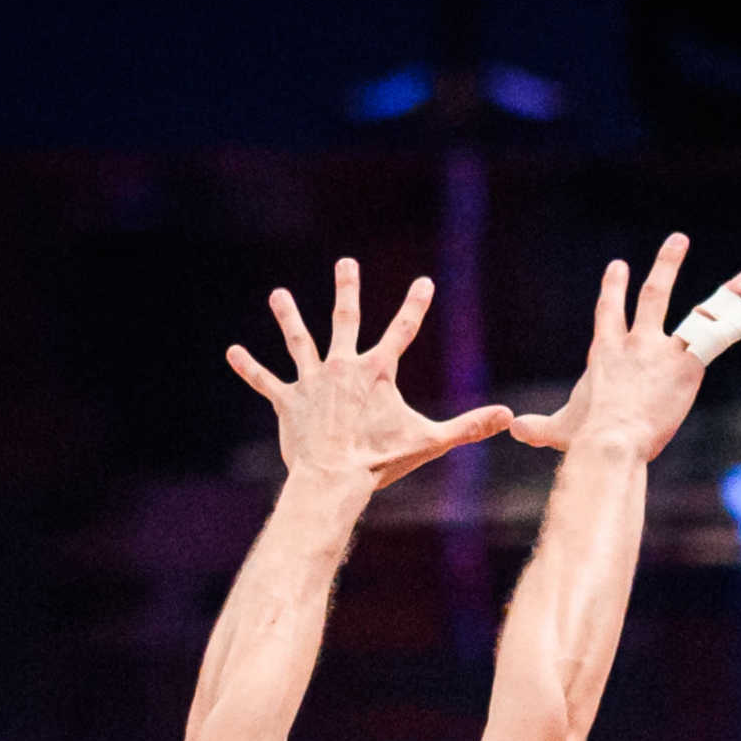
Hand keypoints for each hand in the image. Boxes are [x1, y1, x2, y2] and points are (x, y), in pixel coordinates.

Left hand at [226, 260, 512, 490]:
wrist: (333, 478)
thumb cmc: (381, 461)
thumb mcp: (430, 442)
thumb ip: (468, 426)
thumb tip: (508, 417)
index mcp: (376, 372)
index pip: (402, 331)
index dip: (416, 305)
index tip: (425, 282)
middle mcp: (341, 367)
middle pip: (345, 319)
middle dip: (347, 288)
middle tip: (346, 263)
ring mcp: (312, 381)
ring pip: (298, 341)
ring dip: (288, 317)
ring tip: (278, 295)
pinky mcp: (288, 401)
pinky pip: (265, 380)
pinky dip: (248, 367)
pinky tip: (232, 353)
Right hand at [512, 234, 740, 463]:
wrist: (611, 440)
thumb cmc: (583, 438)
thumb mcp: (556, 429)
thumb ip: (537, 427)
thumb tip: (513, 429)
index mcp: (607, 351)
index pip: (609, 312)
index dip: (613, 288)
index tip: (618, 267)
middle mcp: (636, 342)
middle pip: (653, 294)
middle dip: (667, 265)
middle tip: (679, 240)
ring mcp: (664, 350)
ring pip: (698, 313)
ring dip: (722, 294)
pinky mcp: (688, 365)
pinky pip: (716, 339)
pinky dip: (733, 324)